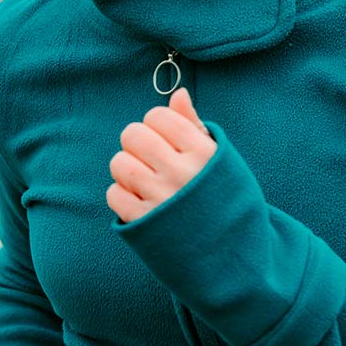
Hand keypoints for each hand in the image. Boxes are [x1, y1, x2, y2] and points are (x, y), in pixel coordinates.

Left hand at [106, 86, 214, 223]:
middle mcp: (181, 173)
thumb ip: (194, 125)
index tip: (166, 138)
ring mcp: (161, 198)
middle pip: (133, 135)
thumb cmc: (223, 197)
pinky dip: (122, 194)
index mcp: (203, 153)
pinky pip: (114, 194)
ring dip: (127, 167)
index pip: (158, 116)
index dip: (156, 123)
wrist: (231, 252)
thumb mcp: (219, 159)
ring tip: (145, 178)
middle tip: (150, 157)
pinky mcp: (144, 223)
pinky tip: (140, 199)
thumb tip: (177, 94)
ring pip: (119, 163)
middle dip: (137, 142)